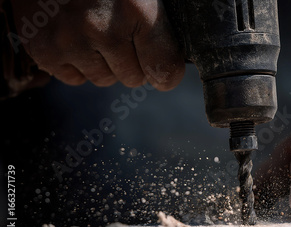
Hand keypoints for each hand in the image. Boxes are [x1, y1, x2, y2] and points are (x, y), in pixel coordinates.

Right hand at [11, 0, 184, 89]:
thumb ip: (158, 23)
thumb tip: (172, 66)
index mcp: (136, 9)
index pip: (166, 70)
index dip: (166, 70)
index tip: (162, 65)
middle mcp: (103, 28)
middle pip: (134, 79)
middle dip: (132, 62)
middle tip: (118, 33)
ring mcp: (70, 41)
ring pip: (104, 79)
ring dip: (104, 63)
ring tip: (93, 30)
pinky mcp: (44, 52)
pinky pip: (75, 78)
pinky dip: (77, 63)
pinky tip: (73, 35)